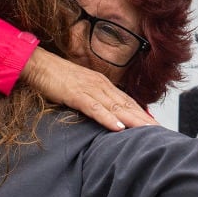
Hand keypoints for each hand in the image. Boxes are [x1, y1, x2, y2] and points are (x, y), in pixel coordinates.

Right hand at [21, 50, 153, 131]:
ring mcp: (89, 89)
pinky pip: (94, 108)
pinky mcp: (76, 95)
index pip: (128, 101)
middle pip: (127, 105)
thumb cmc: (57, 78)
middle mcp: (101, 85)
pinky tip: (118, 127)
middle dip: (144, 119)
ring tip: (148, 131)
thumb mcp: (80, 89)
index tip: (156, 125)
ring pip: (116, 107)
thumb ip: (95, 99)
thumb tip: (107, 113)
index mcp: (103, 84)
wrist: (37, 64)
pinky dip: (107, 118)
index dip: (143, 113)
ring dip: (133, 120)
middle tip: (160, 132)